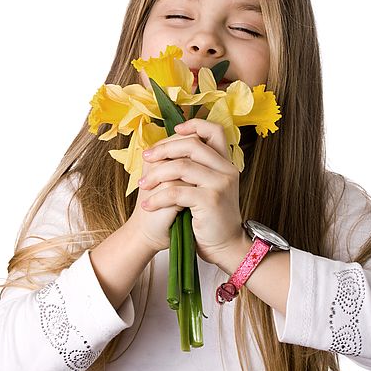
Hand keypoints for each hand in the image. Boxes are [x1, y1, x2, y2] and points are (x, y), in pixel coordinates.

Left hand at [136, 118, 245, 265]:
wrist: (224, 246)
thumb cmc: (209, 217)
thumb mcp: (208, 186)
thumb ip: (196, 167)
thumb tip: (166, 147)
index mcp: (226, 162)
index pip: (215, 130)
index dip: (194, 125)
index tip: (174, 131)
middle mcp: (227, 170)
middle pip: (192, 144)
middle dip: (164, 149)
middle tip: (147, 158)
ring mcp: (220, 184)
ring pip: (181, 166)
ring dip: (156, 174)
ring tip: (143, 185)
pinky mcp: (210, 200)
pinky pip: (176, 191)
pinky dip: (157, 198)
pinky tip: (148, 205)